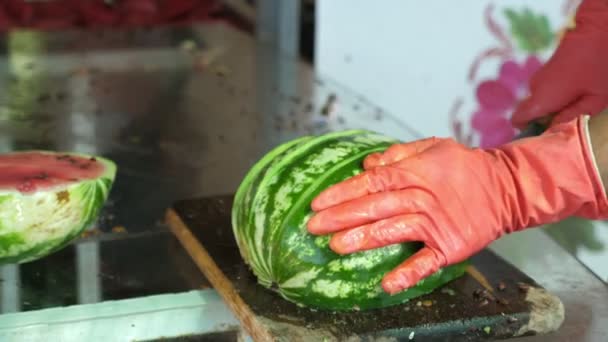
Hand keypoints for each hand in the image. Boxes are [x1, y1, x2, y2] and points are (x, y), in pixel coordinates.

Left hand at [307, 116, 607, 294]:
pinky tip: (388, 284)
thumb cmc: (465, 166)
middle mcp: (421, 197)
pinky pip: (427, 262)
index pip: (370, 183)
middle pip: (375, 206)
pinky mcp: (450, 246)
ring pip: (393, 231)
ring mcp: (435, 224)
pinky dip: (408, 273)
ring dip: (364, 239)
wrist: (508, 187)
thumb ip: (399, 154)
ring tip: (336, 247)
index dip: (342, 193)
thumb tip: (367, 164)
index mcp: (414, 172)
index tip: (317, 203)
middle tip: (314, 227)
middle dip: (342, 216)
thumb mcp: (433, 147)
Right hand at [511, 0, 607, 129]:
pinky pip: (548, 90)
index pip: (518, 121)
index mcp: (541, 98)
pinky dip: (560, 94)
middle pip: (532, 112)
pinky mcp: (548, 70)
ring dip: (556, 105)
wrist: (600, 28)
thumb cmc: (600, 66)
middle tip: (571, 119)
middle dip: (548, 118)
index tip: (545, 134)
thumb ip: (572, 118)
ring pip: (542, 101)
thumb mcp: (595, 99)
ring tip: (579, 101)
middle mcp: (535, 88)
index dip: (528, 131)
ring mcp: (540, 77)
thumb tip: (554, 129)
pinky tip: (579, 89)